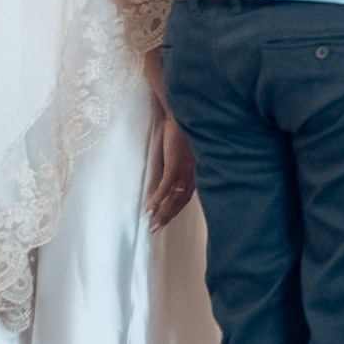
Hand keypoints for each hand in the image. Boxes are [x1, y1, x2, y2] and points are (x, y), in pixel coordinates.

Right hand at [146, 111, 195, 228]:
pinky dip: (158, 198)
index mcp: (194, 171)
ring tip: (151, 223)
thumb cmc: (182, 131)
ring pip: (174, 197)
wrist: (182, 115)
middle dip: (168, 216)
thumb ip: (180, 164)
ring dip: (162, 212)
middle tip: (155, 228)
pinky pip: (166, 185)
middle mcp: (192, 174)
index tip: (165, 220)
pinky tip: (150, 207)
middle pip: (181, 201)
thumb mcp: (184, 151)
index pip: (186, 196)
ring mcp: (185, 170)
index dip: (176, 210)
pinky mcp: (176, 164)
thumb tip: (168, 174)